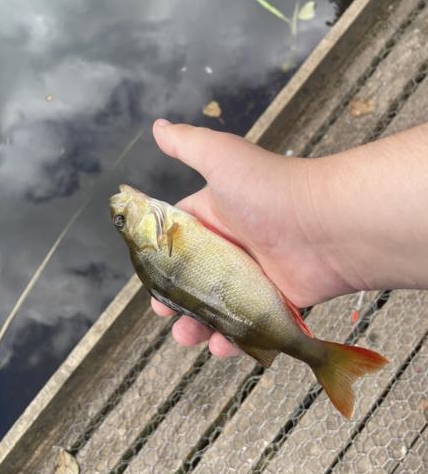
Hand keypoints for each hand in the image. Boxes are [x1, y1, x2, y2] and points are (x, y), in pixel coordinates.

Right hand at [150, 120, 355, 356]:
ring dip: (197, 325)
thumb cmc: (271, 189)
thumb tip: (157, 126)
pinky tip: (220, 346)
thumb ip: (186, 144)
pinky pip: (248, 325)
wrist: (326, 225)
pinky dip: (233, 341)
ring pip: (216, 306)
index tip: (147, 277)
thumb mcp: (220, 158)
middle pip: (193, 278)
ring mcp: (253, 274)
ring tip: (186, 336)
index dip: (160, 259)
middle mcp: (232, 244)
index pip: (178, 238)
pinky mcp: (275, 300)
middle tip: (164, 313)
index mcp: (214, 215)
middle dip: (175, 298)